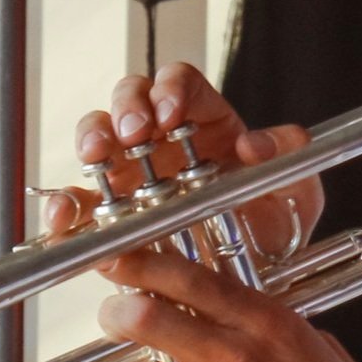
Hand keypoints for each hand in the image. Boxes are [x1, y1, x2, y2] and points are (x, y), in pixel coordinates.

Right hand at [46, 63, 319, 258]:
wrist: (253, 277)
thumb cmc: (272, 227)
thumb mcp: (297, 191)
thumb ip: (289, 158)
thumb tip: (255, 143)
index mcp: (205, 121)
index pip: (180, 84)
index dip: (170, 89)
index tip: (171, 114)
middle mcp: (162, 141)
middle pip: (131, 98)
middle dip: (126, 108)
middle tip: (133, 133)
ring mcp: (132, 175)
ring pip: (98, 136)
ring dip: (92, 139)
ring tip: (97, 157)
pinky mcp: (110, 216)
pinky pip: (78, 203)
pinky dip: (64, 206)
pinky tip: (65, 214)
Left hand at [96, 247, 361, 361]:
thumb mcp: (310, 345)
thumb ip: (259, 325)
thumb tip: (213, 310)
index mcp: (265, 323)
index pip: (188, 278)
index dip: (140, 264)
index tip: (114, 259)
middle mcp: (236, 356)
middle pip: (145, 320)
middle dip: (118, 318)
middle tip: (115, 322)